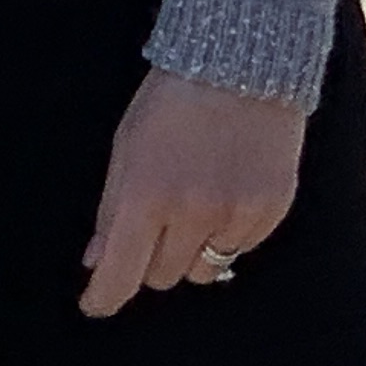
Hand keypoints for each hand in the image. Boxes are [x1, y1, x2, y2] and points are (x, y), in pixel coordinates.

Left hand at [80, 69, 302, 319]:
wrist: (242, 61)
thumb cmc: (172, 99)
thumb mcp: (126, 145)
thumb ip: (111, 208)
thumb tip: (97, 261)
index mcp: (146, 195)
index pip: (121, 272)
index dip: (103, 297)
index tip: (94, 305)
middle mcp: (191, 213)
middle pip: (161, 276)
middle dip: (150, 260)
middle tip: (154, 224)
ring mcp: (235, 215)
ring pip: (203, 270)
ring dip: (190, 251)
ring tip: (193, 204)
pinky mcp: (270, 212)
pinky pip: (241, 249)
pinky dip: (228, 233)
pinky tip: (226, 191)